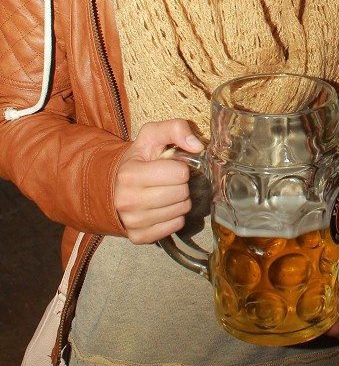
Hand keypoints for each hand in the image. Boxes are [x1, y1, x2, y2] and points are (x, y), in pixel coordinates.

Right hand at [114, 120, 203, 243]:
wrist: (115, 185)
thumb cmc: (138, 159)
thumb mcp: (152, 135)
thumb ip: (175, 129)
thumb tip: (197, 146)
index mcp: (130, 174)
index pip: (179, 174)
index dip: (180, 168)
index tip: (169, 166)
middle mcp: (127, 201)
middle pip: (182, 194)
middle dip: (181, 184)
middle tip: (169, 180)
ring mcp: (132, 222)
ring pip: (181, 211)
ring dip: (179, 200)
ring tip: (165, 192)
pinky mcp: (139, 237)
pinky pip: (175, 226)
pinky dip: (174, 216)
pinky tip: (163, 207)